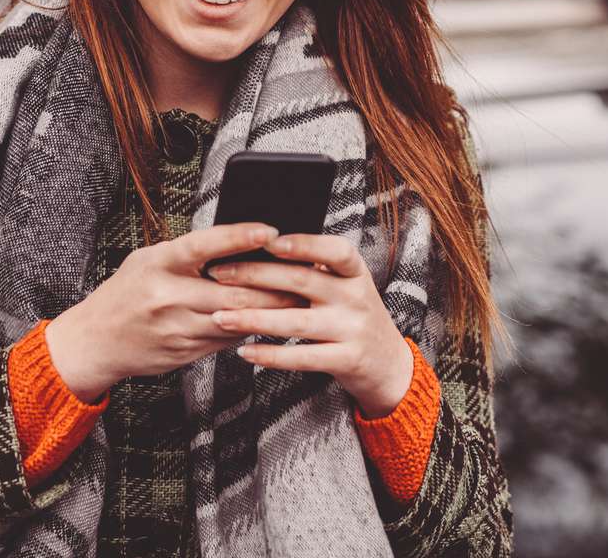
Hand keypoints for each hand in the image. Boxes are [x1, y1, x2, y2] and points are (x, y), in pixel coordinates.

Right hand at [45, 222, 301, 401]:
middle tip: (303, 274)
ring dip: (270, 310)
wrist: (95, 342)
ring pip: (236, 319)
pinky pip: (226, 339)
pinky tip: (270, 320)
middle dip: (273, 285)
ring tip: (298, 298)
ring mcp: (176, 328)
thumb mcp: (147, 260)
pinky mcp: (184, 352)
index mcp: (158, 264)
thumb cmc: (125, 293)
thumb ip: (186, 254)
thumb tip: (235, 243)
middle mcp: (167, 296)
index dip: (238, 237)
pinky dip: (250, 327)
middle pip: (232, 292)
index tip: (270, 229)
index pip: (204, 246)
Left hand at [205, 234, 414, 418]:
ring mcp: (353, 329)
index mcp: (355, 272)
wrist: (389, 365)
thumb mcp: (346, 287)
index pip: (334, 250)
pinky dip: (271, 355)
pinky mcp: (347, 360)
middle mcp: (357, 297)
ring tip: (219, 316)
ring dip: (253, 318)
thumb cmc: (353, 316)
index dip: (303, 244)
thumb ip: (315, 271)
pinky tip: (245, 352)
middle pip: (302, 281)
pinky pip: (303, 357)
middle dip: (256, 275)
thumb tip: (258, 250)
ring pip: (296, 321)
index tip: (268, 240)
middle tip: (218, 274)